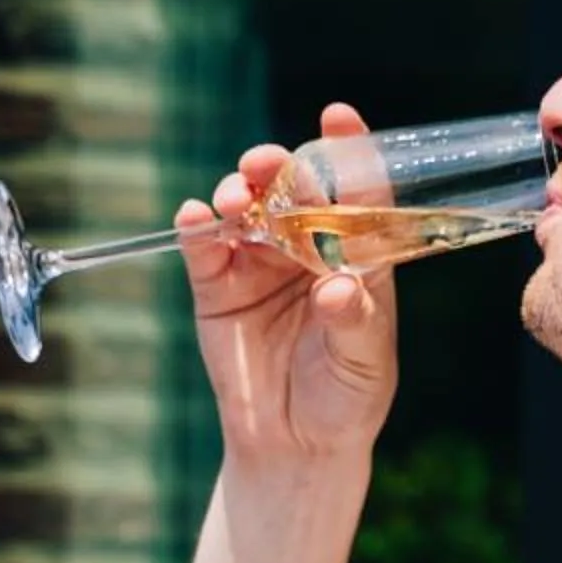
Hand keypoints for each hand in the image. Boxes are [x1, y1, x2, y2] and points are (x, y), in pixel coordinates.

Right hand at [180, 103, 397, 464]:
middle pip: (294, 189)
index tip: (338, 116)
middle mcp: (307, 247)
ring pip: (247, 209)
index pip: (357, 193)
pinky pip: (204, 246)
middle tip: (267, 164)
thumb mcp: (365, 362)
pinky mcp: (217, 286)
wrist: (295, 445)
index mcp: (356, 254)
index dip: (349, 152)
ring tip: (238, 201)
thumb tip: (339, 286)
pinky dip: (196, 227)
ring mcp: (259, 262)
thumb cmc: (347, 397)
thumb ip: (355, 321)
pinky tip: (195, 217)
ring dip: (240, 193)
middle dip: (280, 167)